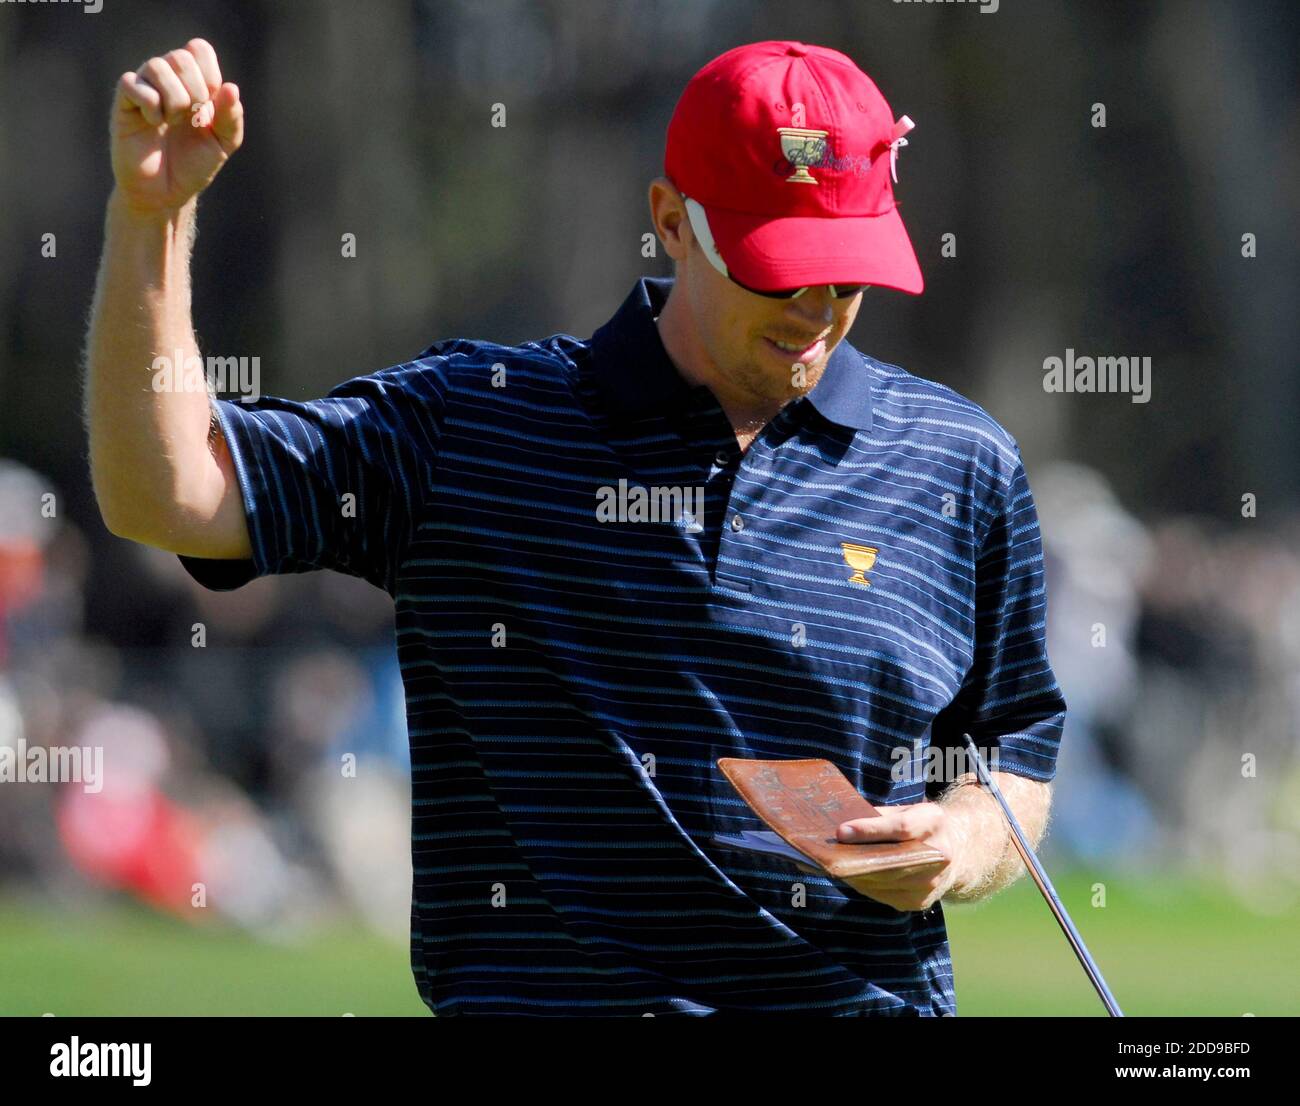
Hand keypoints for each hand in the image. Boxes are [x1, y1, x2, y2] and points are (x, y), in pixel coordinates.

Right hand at [111, 38, 243, 214]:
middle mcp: (167, 80)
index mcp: (192, 83)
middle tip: (192, 119)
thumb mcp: (223, 143)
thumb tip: (231, 88)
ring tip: (172, 122)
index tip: (210, 106)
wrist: (166, 193)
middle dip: (195, 91)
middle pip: (181, 57)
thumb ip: (232, 117)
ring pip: (157, 66)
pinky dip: (151, 105)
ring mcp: (144, 88)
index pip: (198, 49)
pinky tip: (153, 123)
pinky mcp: (123, 103)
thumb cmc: (193, 165)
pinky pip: (133, 84)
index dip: (209, 74)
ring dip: (174, 100)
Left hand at [835, 802, 964, 911]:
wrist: (958, 851)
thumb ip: (878, 818)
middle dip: (855, 859)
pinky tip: (850, 876)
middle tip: (827, 855)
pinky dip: (864, 886)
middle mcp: (938, 855)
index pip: (900, 829)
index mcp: (933, 823)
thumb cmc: (919, 824)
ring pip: (884, 882)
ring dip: (855, 875)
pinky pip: (884, 895)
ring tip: (832, 866)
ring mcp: (931, 883)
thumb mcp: (906, 810)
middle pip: (890, 862)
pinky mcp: (920, 902)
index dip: (869, 831)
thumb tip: (840, 831)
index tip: (840, 832)